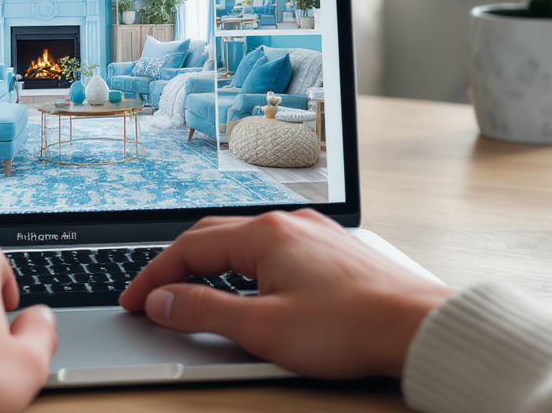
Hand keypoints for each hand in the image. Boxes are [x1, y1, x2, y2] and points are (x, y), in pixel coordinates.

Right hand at [120, 210, 452, 378]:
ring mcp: (311, 235)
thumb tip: (161, 303)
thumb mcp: (262, 328)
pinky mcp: (331, 251)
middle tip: (151, 296)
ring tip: (190, 290)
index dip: (153, 278)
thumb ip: (203, 312)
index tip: (133, 301)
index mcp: (263, 235)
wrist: (418, 326)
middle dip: (175, 266)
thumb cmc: (349, 328)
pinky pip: (272, 250)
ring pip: (243, 242)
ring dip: (209, 264)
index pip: (187, 249)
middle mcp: (285, 224)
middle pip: (211, 237)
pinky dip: (243, 267)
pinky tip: (248, 285)